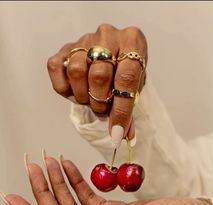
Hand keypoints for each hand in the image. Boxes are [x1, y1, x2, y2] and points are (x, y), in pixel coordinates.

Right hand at [47, 24, 147, 146]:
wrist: (115, 52)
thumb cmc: (125, 70)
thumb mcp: (134, 87)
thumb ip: (129, 111)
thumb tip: (123, 137)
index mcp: (132, 42)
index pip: (126, 79)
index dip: (121, 110)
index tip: (116, 133)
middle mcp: (108, 35)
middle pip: (99, 76)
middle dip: (100, 102)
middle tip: (102, 108)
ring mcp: (85, 39)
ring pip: (77, 72)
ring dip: (83, 96)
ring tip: (90, 99)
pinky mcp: (66, 47)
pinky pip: (56, 69)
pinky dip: (64, 87)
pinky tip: (75, 90)